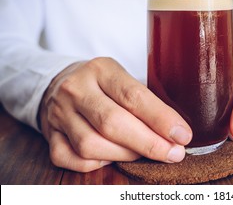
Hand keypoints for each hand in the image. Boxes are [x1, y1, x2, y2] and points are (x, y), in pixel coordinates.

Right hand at [38, 57, 191, 171]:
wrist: (60, 84)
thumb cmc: (102, 84)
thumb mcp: (122, 78)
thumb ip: (145, 101)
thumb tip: (175, 133)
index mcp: (101, 69)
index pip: (134, 96)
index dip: (161, 119)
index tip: (182, 135)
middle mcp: (77, 89)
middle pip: (112, 123)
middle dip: (149, 143)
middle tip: (173, 154)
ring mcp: (59, 113)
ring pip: (92, 145)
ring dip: (124, 156)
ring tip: (142, 153)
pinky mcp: (50, 134)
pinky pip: (72, 159)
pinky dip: (96, 164)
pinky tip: (111, 157)